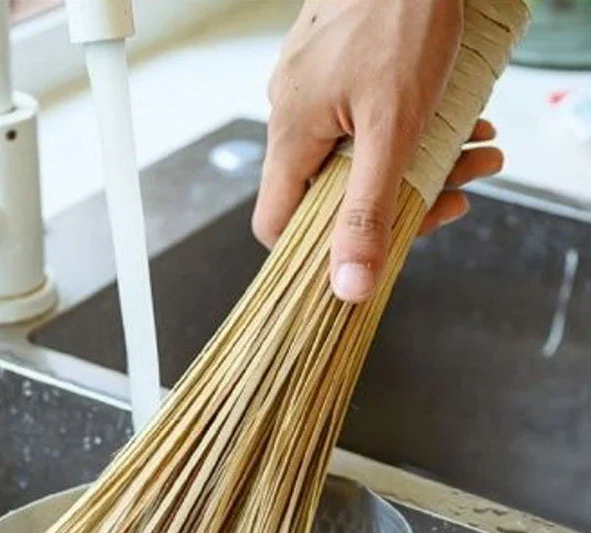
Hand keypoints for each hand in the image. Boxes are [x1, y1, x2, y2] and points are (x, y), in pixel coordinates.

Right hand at [253, 0, 502, 302]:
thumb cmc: (402, 14)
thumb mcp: (392, 127)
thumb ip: (367, 212)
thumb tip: (349, 287)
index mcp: (290, 136)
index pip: (274, 225)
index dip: (315, 253)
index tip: (369, 255)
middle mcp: (291, 117)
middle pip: (330, 193)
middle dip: (401, 201)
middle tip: (461, 189)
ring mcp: (311, 92)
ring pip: (355, 156)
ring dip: (419, 163)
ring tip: (476, 146)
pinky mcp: (333, 72)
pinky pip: (362, 122)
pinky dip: (408, 130)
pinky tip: (454, 117)